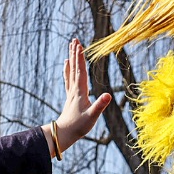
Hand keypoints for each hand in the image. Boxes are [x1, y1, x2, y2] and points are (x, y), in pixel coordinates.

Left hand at [49, 40, 112, 154]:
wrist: (64, 134)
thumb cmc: (79, 126)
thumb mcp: (92, 117)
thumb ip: (100, 105)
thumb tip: (109, 95)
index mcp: (80, 91)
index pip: (80, 71)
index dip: (80, 58)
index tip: (79, 45)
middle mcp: (74, 89)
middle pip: (74, 67)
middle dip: (75, 53)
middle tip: (74, 40)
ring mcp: (71, 92)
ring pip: (70, 71)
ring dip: (71, 58)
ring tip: (71, 47)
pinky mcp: (70, 96)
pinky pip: (68, 79)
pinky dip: (68, 69)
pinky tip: (66, 65)